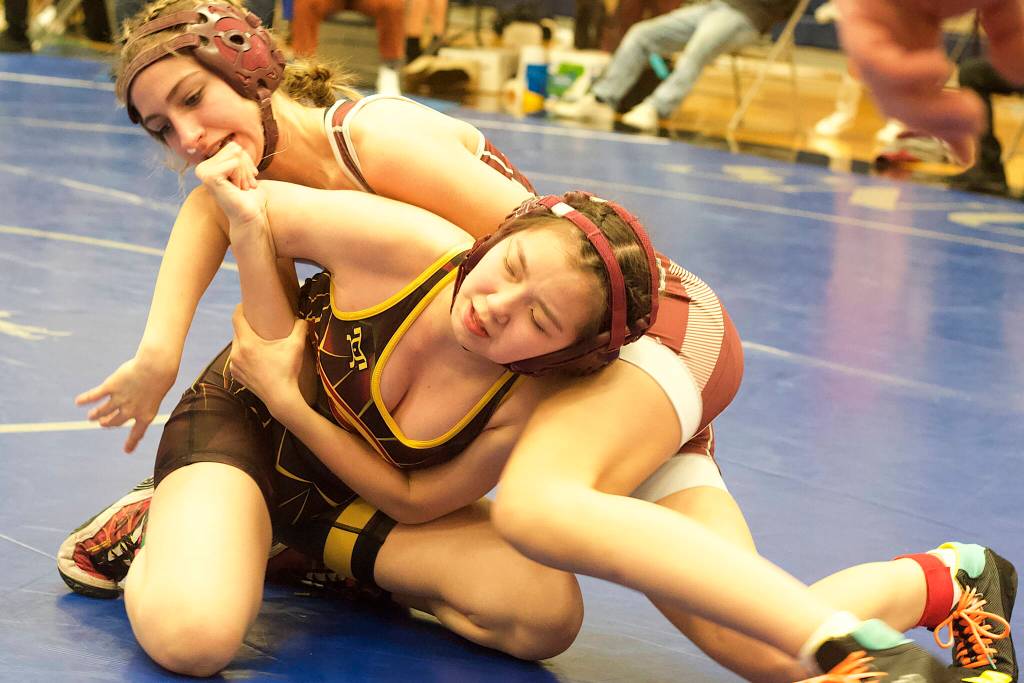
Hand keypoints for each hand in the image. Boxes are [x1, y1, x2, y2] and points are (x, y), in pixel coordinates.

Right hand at [75, 354, 176, 452]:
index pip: (137, 432)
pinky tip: (79, 401)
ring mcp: (119, 400)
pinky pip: (95, 395)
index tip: (127, 451)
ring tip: (91, 417)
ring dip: (96, 415)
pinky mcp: (111, 387)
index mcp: (146, 415)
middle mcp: (131, 411)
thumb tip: (132, 397)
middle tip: (103, 423)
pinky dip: (86, 399)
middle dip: (109, 423)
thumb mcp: (158, 392)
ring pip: (103, 411)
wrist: (155, 368)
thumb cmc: (161, 376)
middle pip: (116, 421)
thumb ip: (145, 398)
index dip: (132, 442)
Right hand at [194, 141, 264, 229]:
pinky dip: (242, 176)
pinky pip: (234, 163)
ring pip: (235, 155)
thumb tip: (236, 142)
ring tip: (242, 187)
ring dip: (245, 173)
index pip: (233, 147)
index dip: (246, 162)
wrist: (250, 215)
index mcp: (209, 165)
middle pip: (234, 149)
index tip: (248, 179)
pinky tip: (238, 189)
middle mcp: (202, 168)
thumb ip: (239, 155)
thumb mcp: (245, 170)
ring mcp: (203, 172)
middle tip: (246, 185)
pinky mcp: (210, 176)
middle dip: (246, 167)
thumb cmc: (250, 196)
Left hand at [229, 305, 307, 413]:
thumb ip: (300, 328)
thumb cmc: (287, 371)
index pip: (236, 318)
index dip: (240, 309)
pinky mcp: (236, 375)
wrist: (281, 398)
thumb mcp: (296, 346)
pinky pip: (236, 359)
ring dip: (244, 341)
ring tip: (256, 340)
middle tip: (256, 322)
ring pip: (236, 346)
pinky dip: (243, 355)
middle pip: (237, 332)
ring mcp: (234, 365)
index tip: (244, 304)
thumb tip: (303, 319)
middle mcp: (236, 353)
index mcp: (248, 343)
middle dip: (245, 326)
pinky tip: (253, 356)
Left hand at [836, 0, 1023, 164]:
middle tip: (975, 128)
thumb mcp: (999, 0)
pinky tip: (939, 72)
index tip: (965, 155)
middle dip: (936, 125)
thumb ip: (1010, 36)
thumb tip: (1018, 78)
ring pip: (886, 91)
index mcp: (912, 38)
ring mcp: (869, 30)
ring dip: (928, 111)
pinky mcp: (857, 17)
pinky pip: (873, 60)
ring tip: (971, 114)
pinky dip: (905, 75)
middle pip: (898, 103)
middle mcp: (886, 40)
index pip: (918, 98)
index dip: (940, 130)